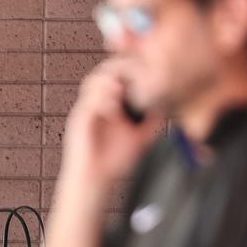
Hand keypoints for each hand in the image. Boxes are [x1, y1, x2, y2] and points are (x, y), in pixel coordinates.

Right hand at [60, 60, 160, 184]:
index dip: (131, 66)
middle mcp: (98, 103)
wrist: (96, 179)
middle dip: (121, 68)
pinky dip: (102, 101)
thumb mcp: (140, 137)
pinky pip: (88, 102)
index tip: (145, 69)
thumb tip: (166, 107)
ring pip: (93, 81)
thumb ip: (152, 121)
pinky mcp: (79, 120)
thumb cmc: (113, 160)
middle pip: (105, 71)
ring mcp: (87, 110)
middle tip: (135, 74)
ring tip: (121, 90)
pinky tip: (114, 110)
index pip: (119, 74)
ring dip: (109, 82)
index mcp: (111, 103)